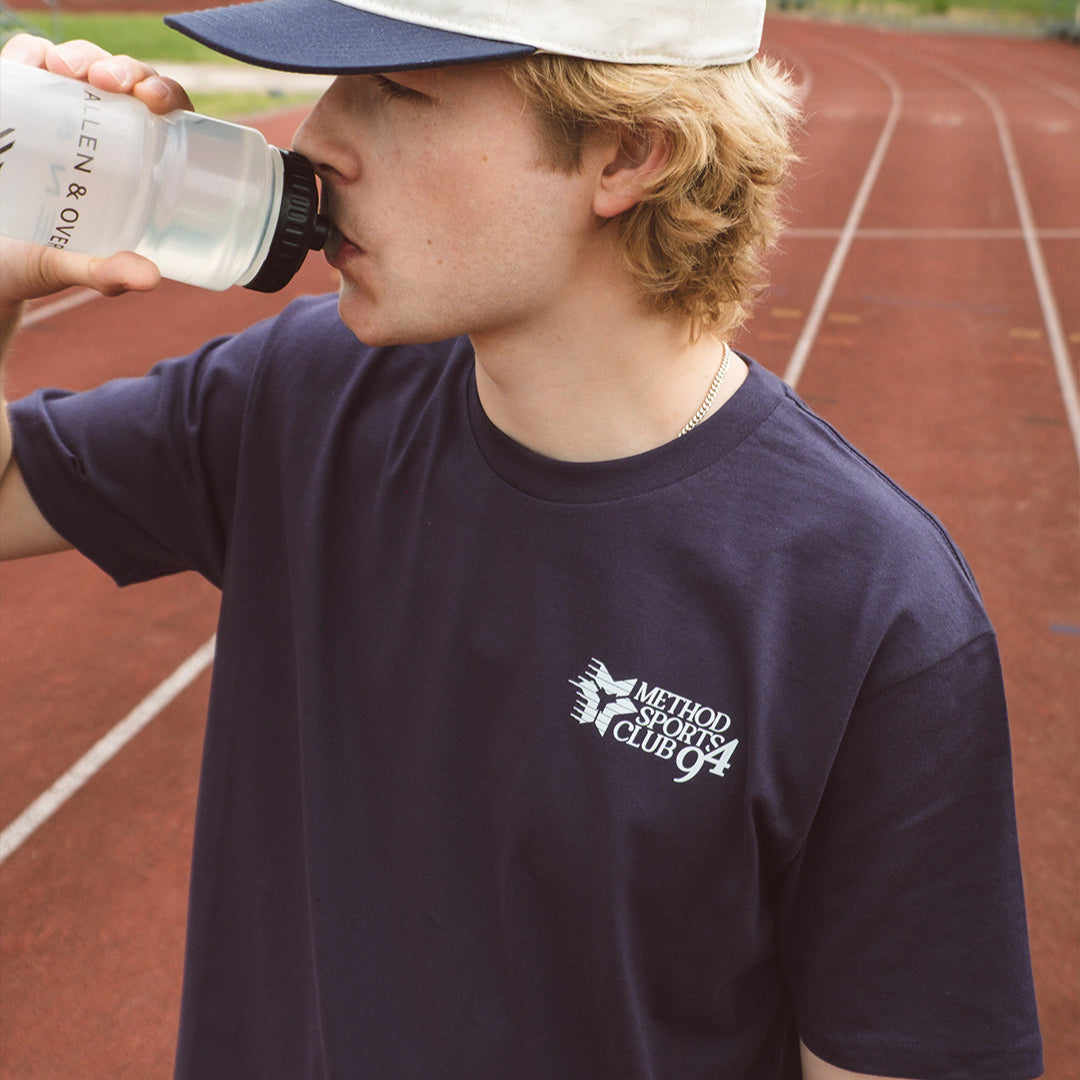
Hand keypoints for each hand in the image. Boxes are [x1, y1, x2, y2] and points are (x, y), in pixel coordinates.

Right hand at [0, 35, 194, 303]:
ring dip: (80, 56)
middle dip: (123, 69)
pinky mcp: (17, 101)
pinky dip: (31, 53)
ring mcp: (58, 112)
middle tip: (109, 83)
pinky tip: (35, 63)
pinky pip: (27, 61)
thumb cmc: (43, 259)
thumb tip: (150, 278)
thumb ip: (109, 274)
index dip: (167, 94)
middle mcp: (100, 130)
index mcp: (133, 162)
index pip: (163, 114)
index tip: (156, 102)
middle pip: (124, 81)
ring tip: (72, 70)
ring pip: (79, 64)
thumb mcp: (78, 268)